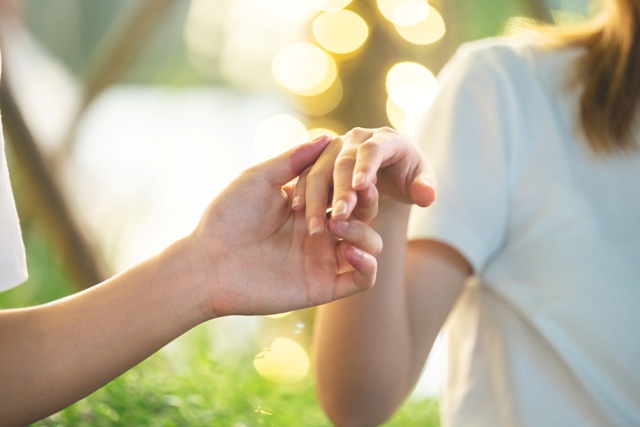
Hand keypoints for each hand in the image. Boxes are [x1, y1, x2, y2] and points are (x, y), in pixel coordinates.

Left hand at [188, 135, 381, 317]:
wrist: (207, 264)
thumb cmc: (227, 217)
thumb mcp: (260, 179)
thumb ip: (294, 159)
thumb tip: (328, 136)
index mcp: (307, 205)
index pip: (345, 190)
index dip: (355, 181)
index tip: (355, 172)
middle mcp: (320, 231)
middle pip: (364, 215)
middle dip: (365, 203)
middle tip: (353, 197)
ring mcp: (323, 259)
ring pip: (370, 245)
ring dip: (364, 232)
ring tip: (336, 225)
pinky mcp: (323, 285)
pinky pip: (363, 279)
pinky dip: (368, 264)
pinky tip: (349, 252)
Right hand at [294, 127, 436, 234]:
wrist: (387, 167)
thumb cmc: (406, 174)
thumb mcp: (420, 180)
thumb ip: (425, 188)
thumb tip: (426, 195)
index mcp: (386, 139)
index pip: (374, 150)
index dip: (366, 166)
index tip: (361, 188)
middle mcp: (357, 138)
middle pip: (344, 162)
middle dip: (341, 190)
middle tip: (340, 216)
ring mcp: (335, 147)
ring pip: (320, 169)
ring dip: (317, 198)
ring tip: (318, 226)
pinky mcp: (319, 159)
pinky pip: (306, 174)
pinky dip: (302, 192)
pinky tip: (299, 211)